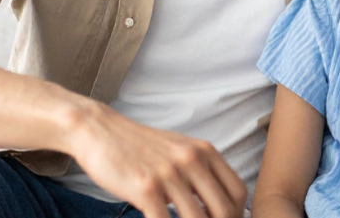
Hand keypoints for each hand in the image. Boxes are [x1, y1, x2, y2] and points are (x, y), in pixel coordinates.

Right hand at [66, 101, 247, 217]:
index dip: (238, 216)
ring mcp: (169, 174)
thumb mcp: (180, 150)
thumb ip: (202, 171)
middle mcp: (192, 160)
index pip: (238, 192)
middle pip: (224, 210)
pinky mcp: (146, 188)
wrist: (101, 131)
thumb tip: (221, 204)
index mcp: (205, 151)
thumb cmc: (141, 146)